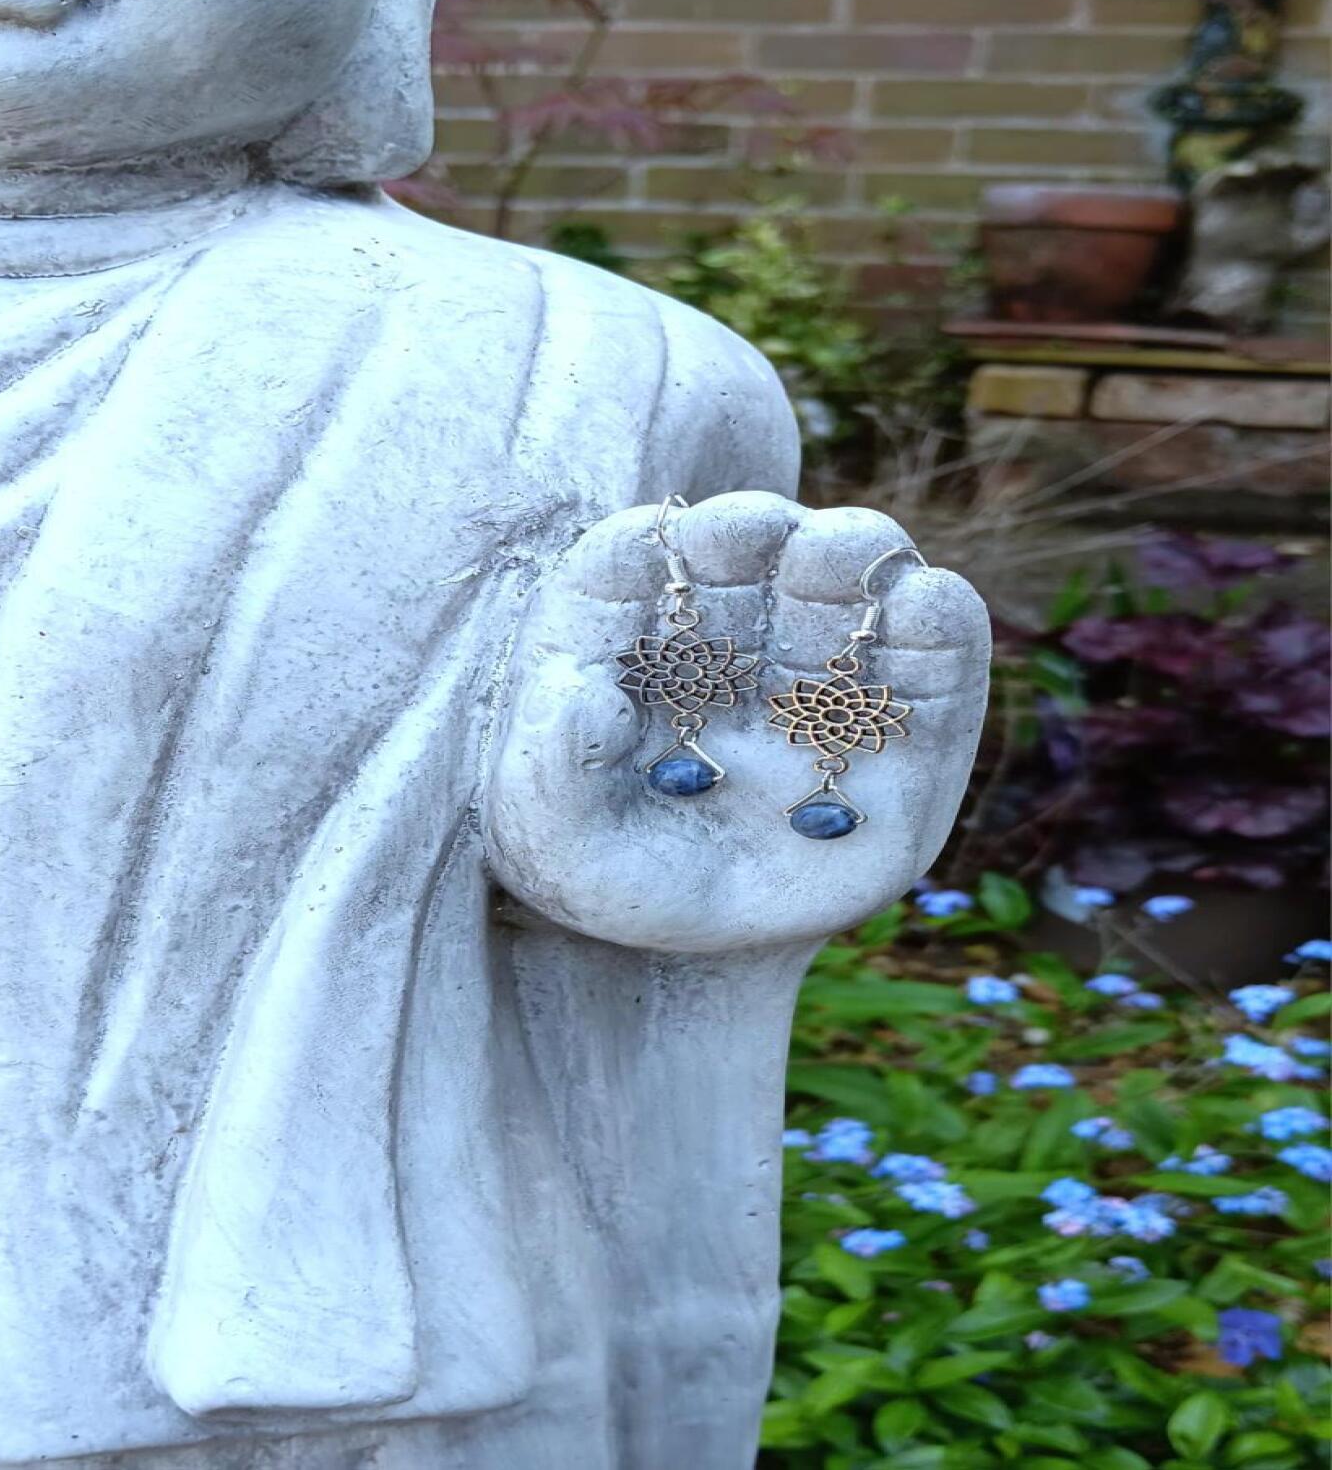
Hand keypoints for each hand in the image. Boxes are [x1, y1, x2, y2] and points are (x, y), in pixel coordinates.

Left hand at [484, 493, 989, 953]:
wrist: (695, 963)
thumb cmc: (610, 886)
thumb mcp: (550, 843)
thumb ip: (549, 767)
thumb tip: (583, 689)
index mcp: (635, 648)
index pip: (632, 566)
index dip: (645, 544)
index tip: (656, 540)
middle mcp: (732, 648)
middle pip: (752, 554)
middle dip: (761, 528)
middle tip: (766, 529)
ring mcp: (818, 684)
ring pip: (848, 586)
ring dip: (855, 554)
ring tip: (853, 557)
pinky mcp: (907, 738)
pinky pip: (937, 664)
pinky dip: (941, 623)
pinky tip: (926, 604)